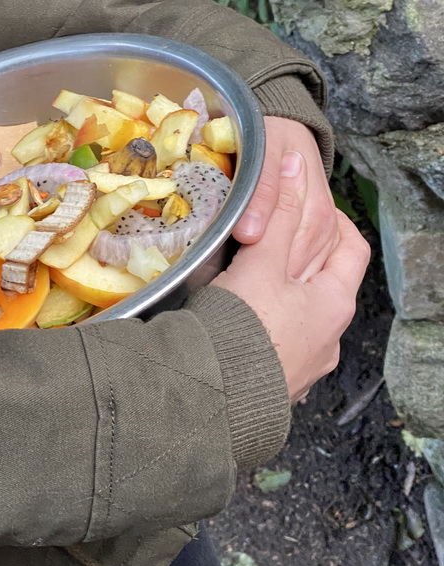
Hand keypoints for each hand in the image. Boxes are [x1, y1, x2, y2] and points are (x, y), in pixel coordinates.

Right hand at [213, 150, 370, 403]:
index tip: (307, 207)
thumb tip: (295, 163)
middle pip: (325, 284)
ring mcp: (304, 367)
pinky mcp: (275, 388)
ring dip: (281, 298)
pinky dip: (263, 329)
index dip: (335, 222)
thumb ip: (277, 214)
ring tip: (245, 281)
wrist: (214, 402)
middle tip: (268, 239)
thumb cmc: (243, 328)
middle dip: (301, 259)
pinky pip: (276, 347)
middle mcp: (329, 338)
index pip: (352, 249)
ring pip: (299, 318)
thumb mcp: (262, 263)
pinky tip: (236, 324)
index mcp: (335, 303)